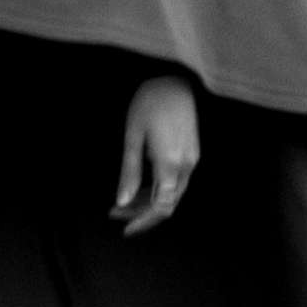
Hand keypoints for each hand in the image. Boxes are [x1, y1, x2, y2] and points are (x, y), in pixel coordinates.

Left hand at [112, 70, 203, 237]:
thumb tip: (122, 202)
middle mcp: (186, 166)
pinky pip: (175, 181)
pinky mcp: (191, 153)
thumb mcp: (132, 137)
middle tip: (115, 213)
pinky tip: (139, 186)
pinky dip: (157, 189)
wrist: (175, 78)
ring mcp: (191, 159)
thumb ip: (129, 172)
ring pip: (171, 194)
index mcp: (170, 163)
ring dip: (148, 201)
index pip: (161, 207)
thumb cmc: (150, 101)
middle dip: (141, 213)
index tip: (125, 228)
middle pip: (167, 204)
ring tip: (123, 201)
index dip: (143, 222)